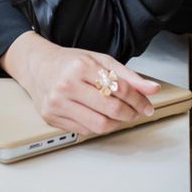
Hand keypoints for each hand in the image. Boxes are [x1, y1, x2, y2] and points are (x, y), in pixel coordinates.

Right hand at [2, 33, 161, 136]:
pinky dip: (97, 126)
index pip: (119, 89)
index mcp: (80, 66)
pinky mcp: (51, 118)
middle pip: (110, 110)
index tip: (146, 105)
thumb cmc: (70, 62)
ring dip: (115, 124)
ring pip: (99, 126)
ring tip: (118, 115)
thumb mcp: (100, 60)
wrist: (38, 66)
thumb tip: (152, 89)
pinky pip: (84, 131)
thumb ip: (128, 76)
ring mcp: (57, 103)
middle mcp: (66, 85)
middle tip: (135, 112)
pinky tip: (97, 115)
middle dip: (129, 114)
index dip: (138, 99)